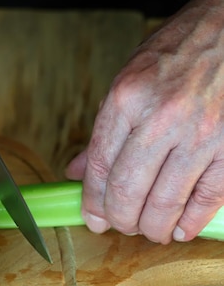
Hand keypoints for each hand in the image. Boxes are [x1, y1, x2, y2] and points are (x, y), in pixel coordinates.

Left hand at [66, 0, 223, 243]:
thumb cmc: (175, 54)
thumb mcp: (127, 82)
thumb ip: (103, 131)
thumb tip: (77, 173)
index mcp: (126, 99)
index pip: (101, 167)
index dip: (93, 202)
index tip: (92, 219)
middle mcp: (161, 117)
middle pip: (129, 190)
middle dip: (121, 220)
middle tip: (122, 226)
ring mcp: (201, 133)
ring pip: (167, 201)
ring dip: (154, 227)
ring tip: (150, 231)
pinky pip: (209, 197)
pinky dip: (192, 221)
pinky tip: (181, 229)